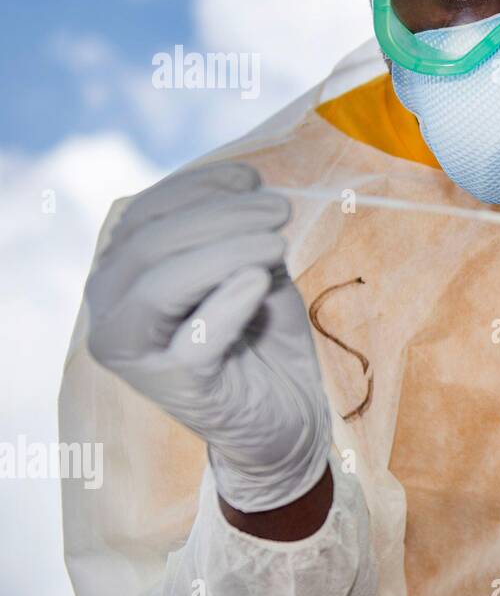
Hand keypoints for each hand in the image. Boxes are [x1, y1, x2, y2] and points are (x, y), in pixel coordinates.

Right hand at [86, 162, 331, 512]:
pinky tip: (259, 284)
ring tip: (278, 244)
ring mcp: (138, 357)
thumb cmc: (263, 335)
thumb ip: (240, 231)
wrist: (289, 415)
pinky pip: (195, 340)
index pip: (145, 214)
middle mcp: (113, 314)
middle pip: (149, 244)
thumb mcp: (253, 266)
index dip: (198, 187)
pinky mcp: (177, 390)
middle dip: (219, 216)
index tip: (253, 180)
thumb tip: (245, 190)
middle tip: (279, 211)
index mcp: (123, 275)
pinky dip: (227, 305)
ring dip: (224, 251)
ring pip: (159, 286)